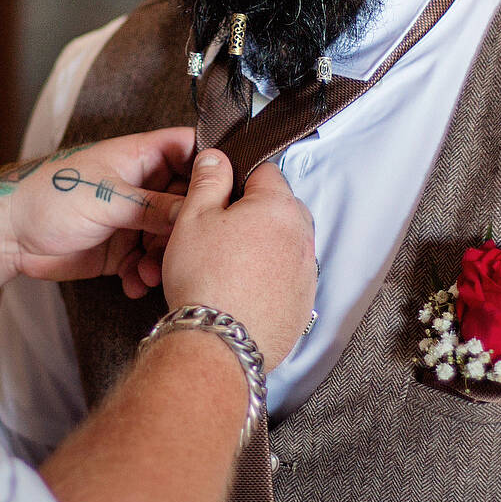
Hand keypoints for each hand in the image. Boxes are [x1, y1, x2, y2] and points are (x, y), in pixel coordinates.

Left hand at [7, 128, 193, 296]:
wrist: (8, 234)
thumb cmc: (48, 196)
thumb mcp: (108, 198)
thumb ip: (153, 207)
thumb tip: (195, 211)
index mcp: (139, 158)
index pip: (188, 149)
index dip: (210, 165)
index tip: (225, 191)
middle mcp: (139, 187)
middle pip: (186, 201)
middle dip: (189, 227)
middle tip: (186, 247)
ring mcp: (130, 219)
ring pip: (168, 238)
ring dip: (166, 258)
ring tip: (151, 273)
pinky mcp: (118, 250)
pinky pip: (146, 263)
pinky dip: (144, 275)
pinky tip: (133, 284)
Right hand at [161, 151, 315, 369]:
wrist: (218, 343)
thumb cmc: (204, 278)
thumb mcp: (193, 218)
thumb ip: (208, 180)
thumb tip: (216, 157)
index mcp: (279, 207)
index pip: (264, 171)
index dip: (236, 177)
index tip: (217, 193)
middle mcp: (302, 237)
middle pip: (278, 208)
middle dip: (251, 213)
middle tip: (217, 232)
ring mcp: (306, 273)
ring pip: (283, 244)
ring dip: (261, 246)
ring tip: (226, 265)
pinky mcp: (304, 304)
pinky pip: (286, 277)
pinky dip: (268, 278)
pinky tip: (240, 289)